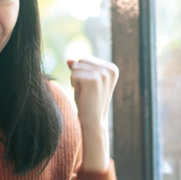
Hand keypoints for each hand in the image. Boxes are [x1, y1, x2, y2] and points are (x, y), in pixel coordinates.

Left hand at [67, 57, 118, 171]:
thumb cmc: (89, 101)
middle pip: (81, 60)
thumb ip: (79, 69)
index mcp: (112, 68)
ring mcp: (103, 74)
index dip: (82, 73)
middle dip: (78, 75)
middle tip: (87, 90)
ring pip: (76, 67)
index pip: (86, 59)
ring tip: (85, 92)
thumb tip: (68, 60)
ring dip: (75, 80)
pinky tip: (83, 94)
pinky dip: (74, 85)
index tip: (91, 87)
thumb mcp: (85, 81)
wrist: (93, 121)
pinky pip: (73, 75)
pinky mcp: (94, 79)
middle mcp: (110, 69)